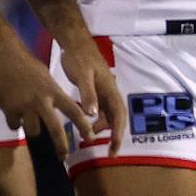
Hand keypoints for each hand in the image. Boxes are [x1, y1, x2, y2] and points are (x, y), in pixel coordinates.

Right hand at [0, 41, 92, 159]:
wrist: (4, 57)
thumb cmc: (27, 65)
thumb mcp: (46, 77)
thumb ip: (52, 93)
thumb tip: (58, 105)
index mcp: (54, 92)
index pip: (74, 111)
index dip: (83, 125)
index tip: (90, 138)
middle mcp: (42, 101)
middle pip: (55, 128)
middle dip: (61, 145)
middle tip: (64, 157)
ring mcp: (25, 106)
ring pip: (32, 130)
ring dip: (31, 130)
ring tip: (28, 122)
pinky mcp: (8, 109)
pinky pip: (14, 125)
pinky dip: (14, 122)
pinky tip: (13, 115)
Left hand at [59, 42, 126, 156]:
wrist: (75, 44)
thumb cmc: (80, 58)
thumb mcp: (82, 76)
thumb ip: (88, 95)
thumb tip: (93, 115)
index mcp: (110, 90)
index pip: (119, 116)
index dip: (118, 134)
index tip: (114, 150)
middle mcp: (110, 93)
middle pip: (116, 118)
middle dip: (113, 136)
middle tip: (106, 152)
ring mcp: (103, 92)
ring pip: (107, 115)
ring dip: (100, 127)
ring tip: (85, 136)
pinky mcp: (96, 91)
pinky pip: (98, 110)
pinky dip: (92, 119)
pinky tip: (81, 122)